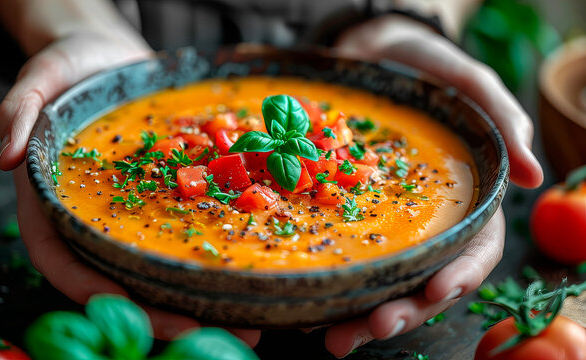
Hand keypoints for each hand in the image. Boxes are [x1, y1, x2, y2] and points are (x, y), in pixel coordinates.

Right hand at [0, 31, 259, 346]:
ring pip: (159, 269)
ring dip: (197, 301)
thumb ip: (18, 112)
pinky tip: (251, 272)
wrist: (111, 58)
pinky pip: (190, 232)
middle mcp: (94, 220)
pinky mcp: (166, 199)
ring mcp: (132, 214)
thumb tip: (5, 157)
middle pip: (119, 279)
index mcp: (53, 204)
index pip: (61, 259)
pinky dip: (216, 258)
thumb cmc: (69, 70)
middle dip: (157, 313)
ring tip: (243, 324)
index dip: (91, 289)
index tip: (130, 309)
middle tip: (201, 334)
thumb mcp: (39, 78)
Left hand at [323, 15, 542, 356]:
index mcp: (464, 203)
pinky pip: (337, 257)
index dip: (460, 277)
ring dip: (359, 314)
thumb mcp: (468, 86)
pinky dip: (325, 286)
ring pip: (380, 283)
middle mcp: (425, 225)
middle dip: (402, 310)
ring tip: (332, 336)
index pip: (473, 252)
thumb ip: (502, 123)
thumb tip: (534, 175)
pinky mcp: (342, 218)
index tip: (436, 293)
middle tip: (372, 326)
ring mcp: (383, 226)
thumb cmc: (428, 70)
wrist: (370, 55)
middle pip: (423, 281)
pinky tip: (304, 308)